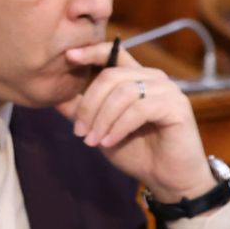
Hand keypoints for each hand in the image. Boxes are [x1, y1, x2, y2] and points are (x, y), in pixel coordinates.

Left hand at [58, 43, 214, 202]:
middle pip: (110, 75)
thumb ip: (80, 111)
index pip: (114, 53)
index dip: (91, 52)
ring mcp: (168, 90)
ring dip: (102, 119)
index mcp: (136, 78)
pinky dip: (118, 127)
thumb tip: (52, 96)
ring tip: (92, 141)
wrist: (167, 177)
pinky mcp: (177, 107)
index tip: (68, 57)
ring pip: (123, 92)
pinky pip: (139, 109)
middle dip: (89, 105)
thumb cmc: (136, 150)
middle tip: (79, 131)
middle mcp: (154, 78)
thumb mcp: (100, 128)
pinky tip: (109, 142)